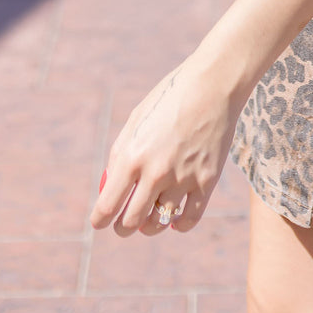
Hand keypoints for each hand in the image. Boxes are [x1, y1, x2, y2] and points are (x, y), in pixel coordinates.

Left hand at [90, 51, 242, 236]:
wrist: (213, 84)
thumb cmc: (169, 99)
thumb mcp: (136, 121)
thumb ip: (120, 156)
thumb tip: (111, 188)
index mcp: (132, 156)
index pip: (107, 207)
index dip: (99, 220)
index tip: (100, 222)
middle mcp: (156, 172)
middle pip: (131, 222)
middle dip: (123, 227)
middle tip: (124, 224)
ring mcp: (183, 178)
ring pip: (158, 223)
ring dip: (149, 227)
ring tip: (149, 220)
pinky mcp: (207, 181)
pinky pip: (189, 219)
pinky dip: (179, 225)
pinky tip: (175, 220)